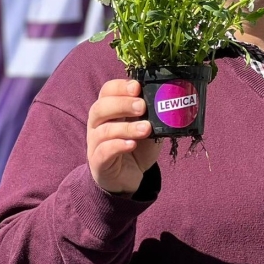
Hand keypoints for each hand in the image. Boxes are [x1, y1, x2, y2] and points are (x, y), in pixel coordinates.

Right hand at [86, 79, 163, 194]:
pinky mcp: (98, 163)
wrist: (129, 176)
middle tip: (142, 106)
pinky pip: (103, 151)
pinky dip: (118, 146)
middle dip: (122, 104)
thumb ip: (152, 114)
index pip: (107, 91)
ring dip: (126, 127)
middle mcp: (97, 124)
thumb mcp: (147, 126)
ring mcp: (95, 144)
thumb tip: (169, 99)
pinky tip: (132, 144)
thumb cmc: (137, 146)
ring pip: (104, 130)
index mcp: (108, 110)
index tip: (137, 87)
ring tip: (146, 128)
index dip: (120, 87)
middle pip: (100, 108)